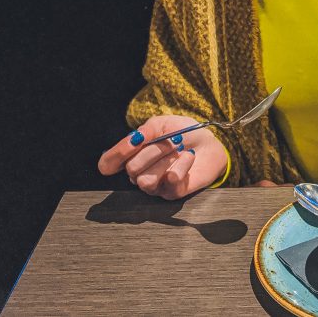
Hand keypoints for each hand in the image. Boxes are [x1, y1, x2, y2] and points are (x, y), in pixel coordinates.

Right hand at [98, 115, 228, 199]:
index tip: (136, 140)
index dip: (116, 154)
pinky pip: (170, 182)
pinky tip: (188, 157)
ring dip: (165, 159)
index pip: (107, 164)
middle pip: (131, 169)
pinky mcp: (172, 193)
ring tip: (179, 149)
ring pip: (146, 180)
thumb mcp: (162, 124)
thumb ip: (146, 130)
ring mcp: (155, 186)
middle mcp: (139, 173)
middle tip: (172, 140)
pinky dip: (181, 165)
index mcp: (132, 155)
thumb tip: (134, 139)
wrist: (210, 142)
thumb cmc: (183, 133)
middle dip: (154, 150)